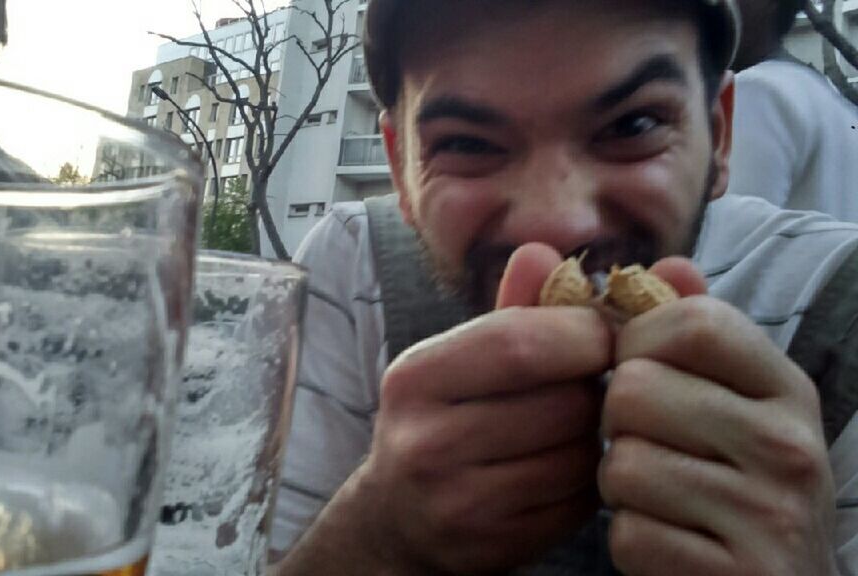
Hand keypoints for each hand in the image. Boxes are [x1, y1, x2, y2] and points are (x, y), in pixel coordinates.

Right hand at [318, 243, 608, 573]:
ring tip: (580, 423)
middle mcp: (426, 443)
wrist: (397, 520)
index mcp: (415, 378)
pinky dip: (589, 481)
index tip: (604, 331)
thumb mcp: (458, 358)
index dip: (584, 332)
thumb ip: (510, 307)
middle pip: (561, 403)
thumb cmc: (440, 420)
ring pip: (578, 455)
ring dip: (597, 435)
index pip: (521, 343)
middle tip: (599, 380)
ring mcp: (459, 502)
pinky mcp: (493, 547)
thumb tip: (545, 251)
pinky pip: (578, 504)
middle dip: (595, 387)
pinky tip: (569, 467)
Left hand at [599, 258, 836, 575]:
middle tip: (652, 449)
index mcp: (786, 388)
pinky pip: (628, 535)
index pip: (687, 321)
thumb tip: (664, 264)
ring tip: (663, 498)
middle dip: (619, 425)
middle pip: (633, 390)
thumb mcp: (733, 402)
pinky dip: (633, 543)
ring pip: (620, 465)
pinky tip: (671, 543)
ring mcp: (770, 514)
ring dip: (620, 488)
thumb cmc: (738, 483)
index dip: (635, 343)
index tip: (642, 373)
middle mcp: (789, 445)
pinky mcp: (738, 574)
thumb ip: (693, 332)